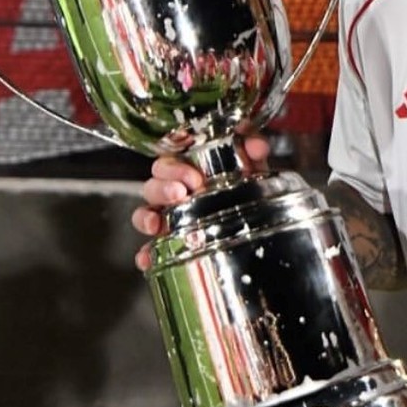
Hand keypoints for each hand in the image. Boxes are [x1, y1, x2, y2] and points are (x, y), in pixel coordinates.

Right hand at [130, 135, 270, 269]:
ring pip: (145, 215)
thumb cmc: (246, 188)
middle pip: (152, 187)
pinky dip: (146, 255)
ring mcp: (172, 220)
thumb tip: (257, 146)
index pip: (166, 165)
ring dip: (147, 218)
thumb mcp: (252, 168)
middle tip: (180, 193)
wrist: (261, 219)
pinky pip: (151, 250)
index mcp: (187, 173)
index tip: (194, 177)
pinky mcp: (173, 245)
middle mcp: (176, 195)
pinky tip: (147, 259)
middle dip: (162, 189)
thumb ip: (253, 152)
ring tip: (156, 224)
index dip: (173, 169)